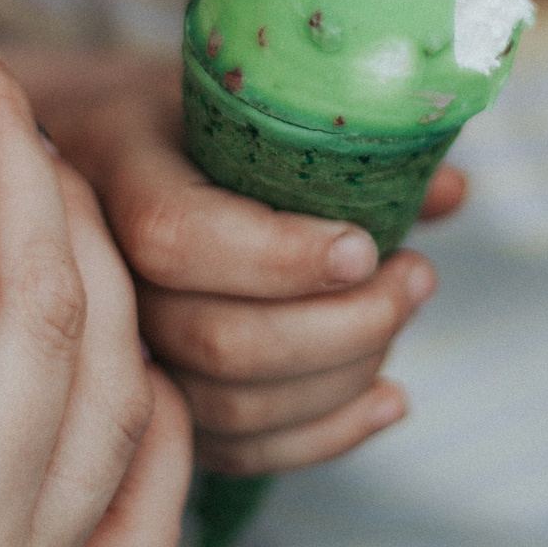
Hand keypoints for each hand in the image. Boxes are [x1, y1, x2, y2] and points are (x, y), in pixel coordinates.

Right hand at [20, 52, 460, 478]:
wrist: (102, 154)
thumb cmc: (191, 114)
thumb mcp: (249, 94)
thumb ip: (341, 140)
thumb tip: (447, 190)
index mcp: (112, 166)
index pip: (174, 236)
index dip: (279, 256)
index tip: (365, 248)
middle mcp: (100, 271)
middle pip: (215, 340)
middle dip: (342, 324)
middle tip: (415, 278)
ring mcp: (120, 350)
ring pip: (233, 408)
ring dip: (345, 377)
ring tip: (404, 313)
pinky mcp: (159, 405)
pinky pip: (239, 453)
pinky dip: (327, 435)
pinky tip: (389, 397)